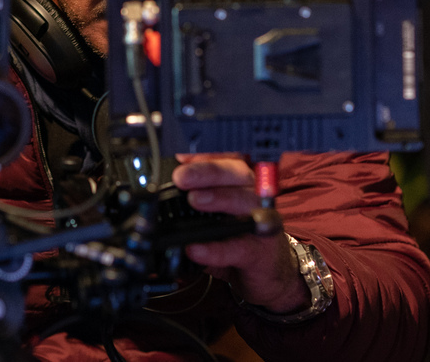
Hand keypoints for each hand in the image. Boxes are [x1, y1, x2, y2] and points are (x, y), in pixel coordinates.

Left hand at [172, 154, 308, 313]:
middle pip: (236, 172)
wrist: (268, 275)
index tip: (182, 155)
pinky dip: (216, 248)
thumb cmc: (239, 241)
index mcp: (240, 184)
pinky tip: (197, 249)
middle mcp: (253, 197)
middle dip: (207, 171)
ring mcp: (260, 223)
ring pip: (244, 201)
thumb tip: (161, 197)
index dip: (206, 154)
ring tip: (194, 200)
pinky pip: (239, 247)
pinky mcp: (261, 252)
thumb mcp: (215, 219)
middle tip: (182, 177)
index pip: (227, 159)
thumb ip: (193, 206)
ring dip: (218, 198)